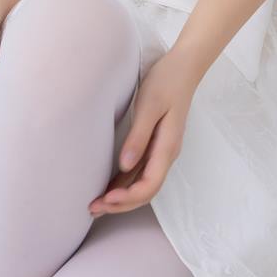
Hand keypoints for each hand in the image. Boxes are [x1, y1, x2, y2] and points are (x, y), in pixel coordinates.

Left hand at [88, 51, 197, 214]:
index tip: (106, 198)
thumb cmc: (166, 83)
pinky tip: (108, 188)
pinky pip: (140, 173)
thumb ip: (138, 137)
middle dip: (121, 204)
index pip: (150, 185)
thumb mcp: (150, 106)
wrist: (183, 68)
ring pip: (142, 185)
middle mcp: (166, 154)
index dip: (128, 197)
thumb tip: (125, 165)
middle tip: (92, 209)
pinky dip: (124, 184)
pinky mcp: (155, 146)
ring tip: (96, 204)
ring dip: (121, 197)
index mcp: (167, 147)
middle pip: (146, 191)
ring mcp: (161, 152)